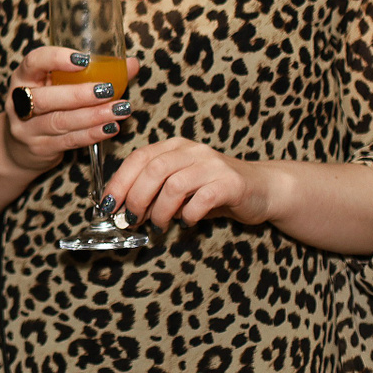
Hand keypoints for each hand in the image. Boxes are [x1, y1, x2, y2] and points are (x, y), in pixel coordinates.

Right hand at [0, 46, 141, 173]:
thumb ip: (91, 74)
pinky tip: (111, 127)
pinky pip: (68, 141)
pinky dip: (91, 134)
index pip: (33, 62)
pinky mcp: (39, 148)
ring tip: (120, 109)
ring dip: (93, 116)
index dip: (56, 59)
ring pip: (59, 121)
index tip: (84, 59)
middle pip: (45, 98)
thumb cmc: (46, 107)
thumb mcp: (57, 86)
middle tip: (109, 90)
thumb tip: (131, 64)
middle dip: (79, 94)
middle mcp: (18, 102)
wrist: (18, 147)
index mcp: (23, 78)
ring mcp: (26, 128)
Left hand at [101, 137, 275, 230]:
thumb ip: (154, 192)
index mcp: (175, 147)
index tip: (108, 205)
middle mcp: (192, 150)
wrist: (264, 188)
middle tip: (132, 219)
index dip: (119, 181)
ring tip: (159, 225)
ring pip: (174, 185)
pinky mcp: (230, 183)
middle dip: (136, 197)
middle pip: (154, 169)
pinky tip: (188, 221)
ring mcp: (213, 165)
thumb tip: (123, 210)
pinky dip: (188, 215)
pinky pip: (202, 199)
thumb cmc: (215, 189)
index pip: (139, 157)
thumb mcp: (180, 185)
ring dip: (160, 210)